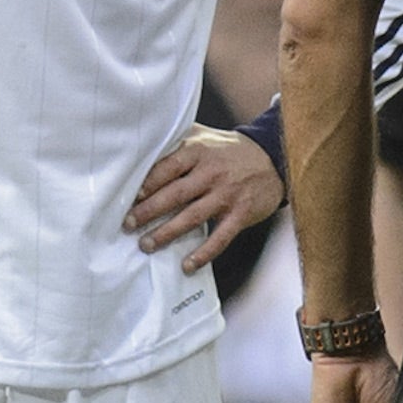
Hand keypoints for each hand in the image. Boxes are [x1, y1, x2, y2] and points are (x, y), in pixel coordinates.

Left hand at [125, 126, 283, 271]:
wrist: (274, 159)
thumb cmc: (229, 150)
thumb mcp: (204, 137)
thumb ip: (177, 141)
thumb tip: (142, 149)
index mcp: (198, 151)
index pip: (168, 167)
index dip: (148, 183)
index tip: (129, 197)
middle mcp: (212, 172)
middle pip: (175, 194)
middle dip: (149, 211)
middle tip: (128, 225)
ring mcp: (227, 194)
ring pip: (192, 217)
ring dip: (167, 233)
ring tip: (147, 245)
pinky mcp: (241, 214)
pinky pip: (220, 237)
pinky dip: (203, 253)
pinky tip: (187, 265)